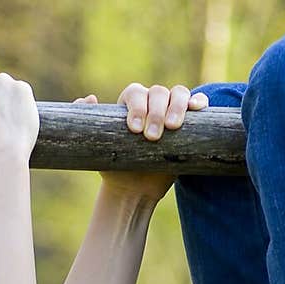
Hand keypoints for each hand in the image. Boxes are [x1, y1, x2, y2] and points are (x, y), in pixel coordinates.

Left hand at [74, 83, 208, 202]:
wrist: (133, 190)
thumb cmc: (115, 168)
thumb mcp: (96, 148)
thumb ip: (85, 123)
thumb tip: (88, 98)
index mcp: (130, 104)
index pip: (136, 93)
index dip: (137, 106)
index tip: (134, 129)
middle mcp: (151, 103)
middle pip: (159, 92)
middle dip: (156, 112)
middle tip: (152, 137)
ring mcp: (171, 111)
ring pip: (178, 94)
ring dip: (177, 106)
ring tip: (173, 127)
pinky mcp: (189, 123)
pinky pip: (196, 105)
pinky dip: (198, 102)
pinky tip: (198, 108)